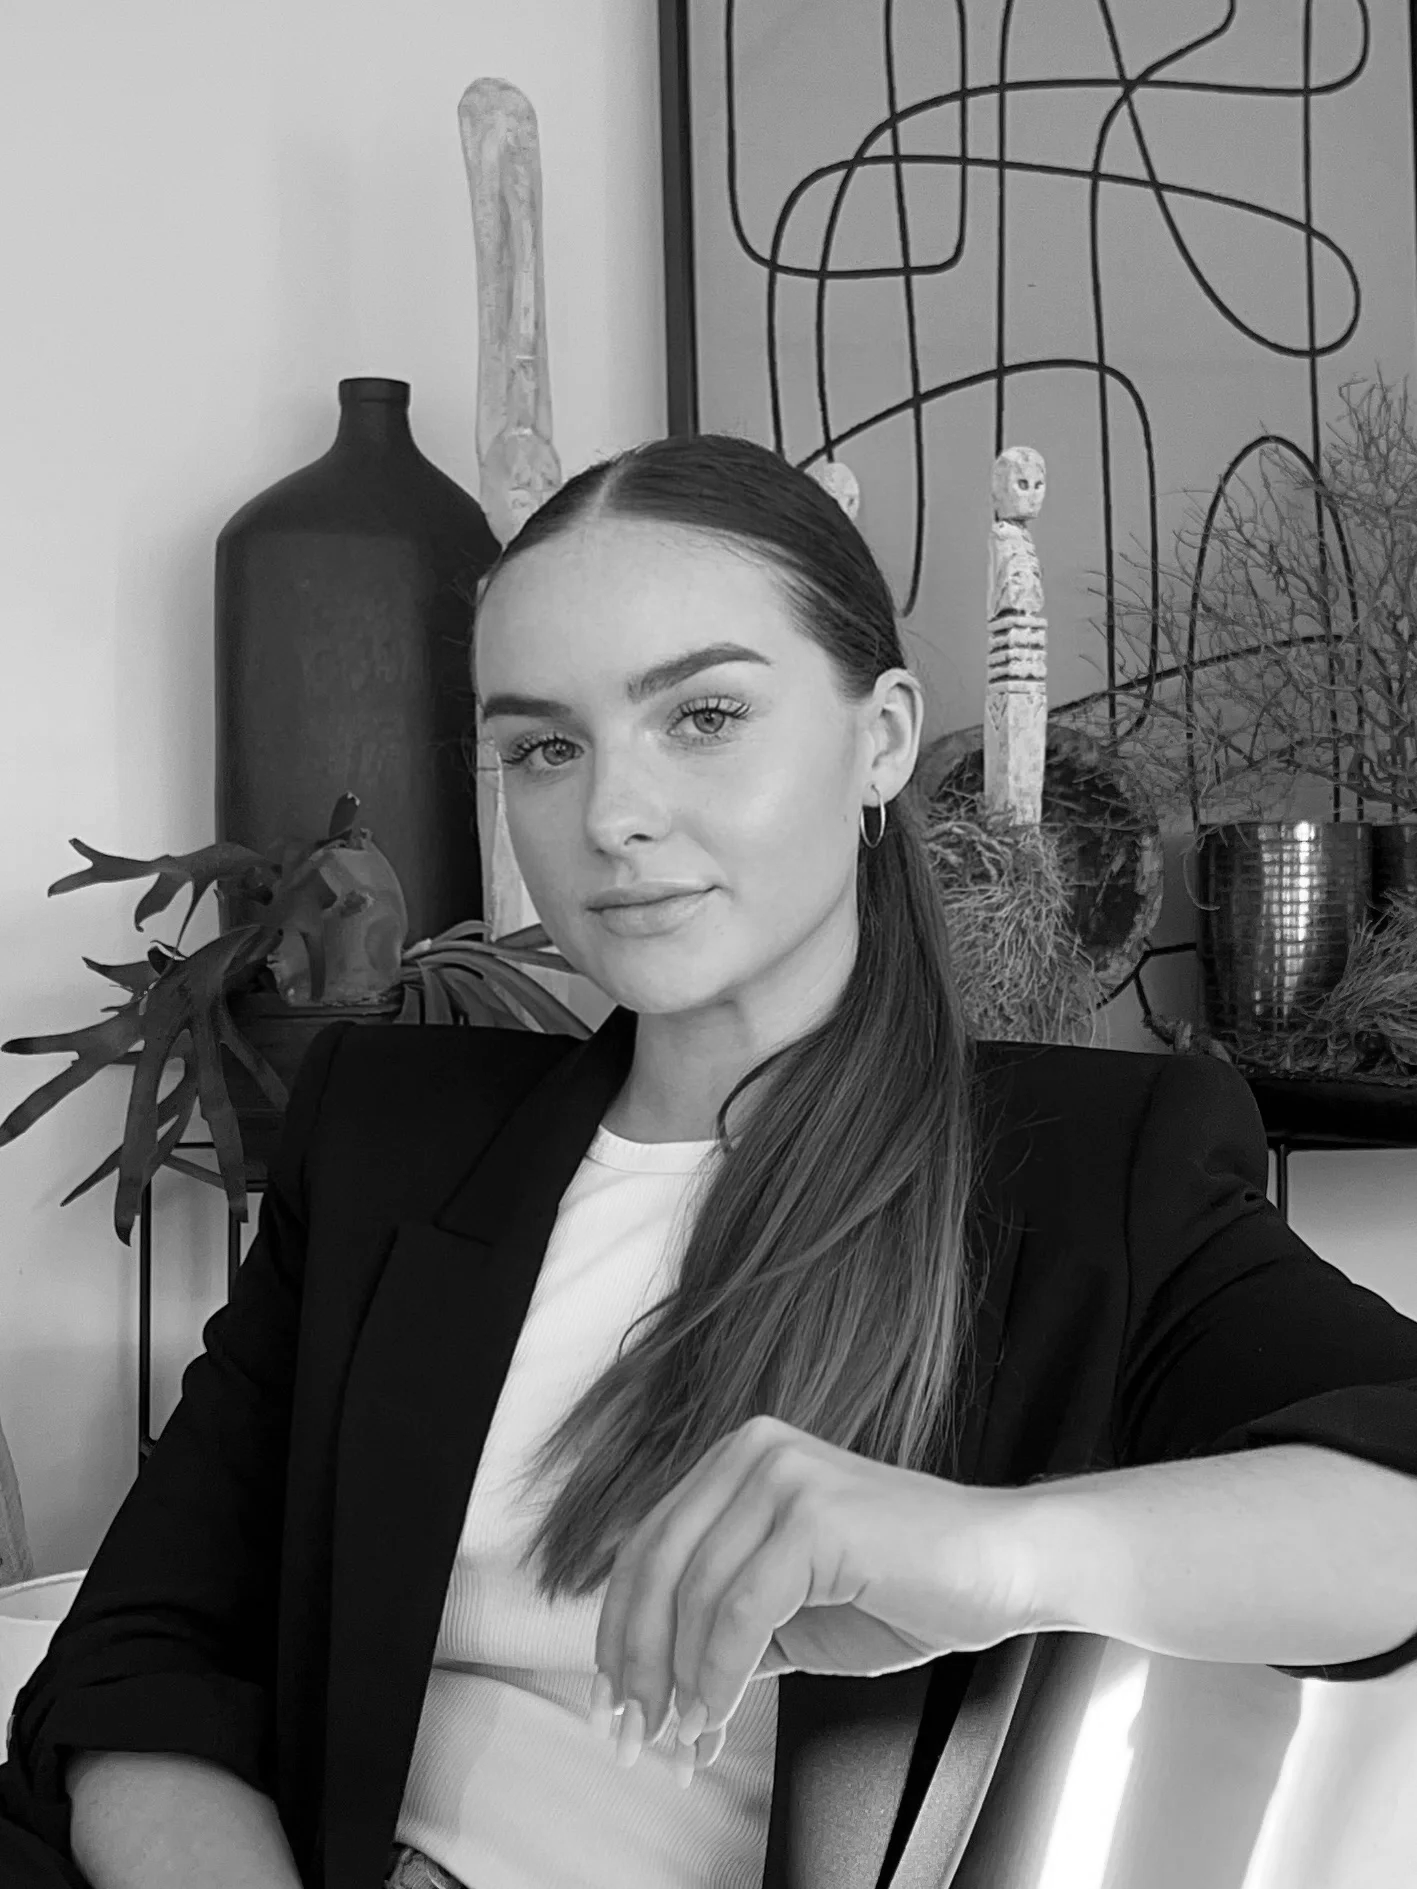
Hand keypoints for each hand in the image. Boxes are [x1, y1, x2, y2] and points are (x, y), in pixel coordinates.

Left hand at [590, 1415, 1041, 1782]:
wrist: (1003, 1565)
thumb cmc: (904, 1586)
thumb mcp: (789, 1608)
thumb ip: (723, 1626)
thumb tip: (656, 1690)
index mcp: (739, 1458)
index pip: (650, 1546)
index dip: (620, 1630)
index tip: (614, 1702)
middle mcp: (752, 1451)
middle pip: (655, 1565)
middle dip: (635, 1660)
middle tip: (636, 1732)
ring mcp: (784, 1475)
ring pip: (693, 1593)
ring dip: (679, 1680)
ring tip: (685, 1737)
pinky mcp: (815, 1516)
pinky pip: (741, 1610)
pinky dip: (718, 1673)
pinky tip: (718, 1716)